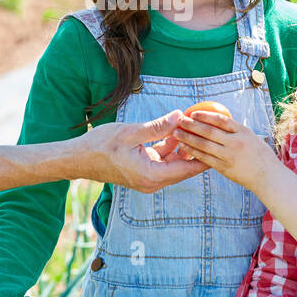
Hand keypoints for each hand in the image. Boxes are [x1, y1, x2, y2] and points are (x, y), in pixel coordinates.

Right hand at [82, 110, 208, 192]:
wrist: (78, 159)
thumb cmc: (100, 146)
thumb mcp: (131, 132)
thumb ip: (157, 126)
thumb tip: (180, 116)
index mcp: (152, 175)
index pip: (187, 168)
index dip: (204, 156)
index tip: (219, 144)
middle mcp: (152, 180)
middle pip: (184, 166)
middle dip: (196, 148)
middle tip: (210, 131)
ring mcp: (147, 176)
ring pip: (173, 161)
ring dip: (183, 145)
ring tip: (196, 127)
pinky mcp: (142, 170)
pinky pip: (162, 159)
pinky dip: (170, 146)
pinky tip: (177, 129)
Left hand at [172, 110, 280, 193]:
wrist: (268, 176)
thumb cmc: (260, 155)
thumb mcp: (251, 137)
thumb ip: (235, 130)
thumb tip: (217, 120)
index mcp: (242, 131)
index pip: (221, 120)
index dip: (205, 115)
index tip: (193, 112)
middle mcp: (235, 142)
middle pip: (209, 131)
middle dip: (192, 125)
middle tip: (179, 120)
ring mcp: (229, 156)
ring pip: (204, 145)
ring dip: (188, 138)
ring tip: (176, 133)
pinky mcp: (224, 168)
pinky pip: (205, 158)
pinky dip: (193, 151)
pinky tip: (184, 147)